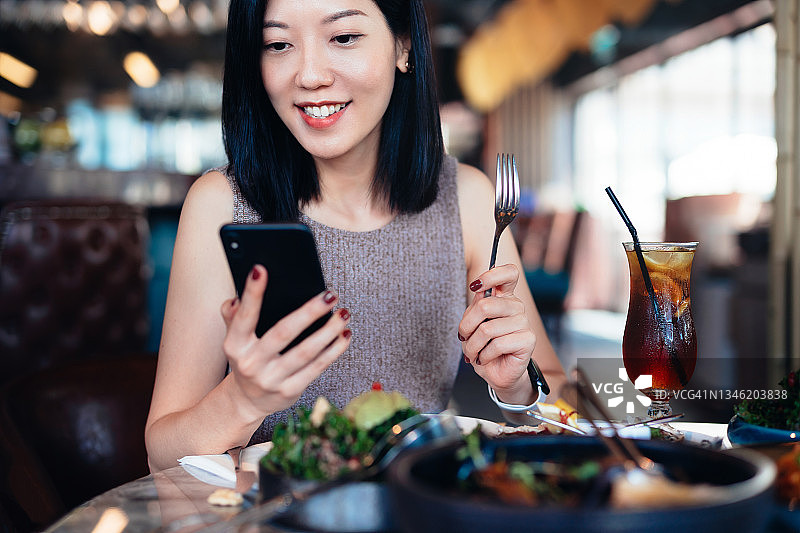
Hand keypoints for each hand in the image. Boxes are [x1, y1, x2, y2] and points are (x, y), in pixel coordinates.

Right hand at [219, 264, 350, 420]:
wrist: (248, 401)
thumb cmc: (247, 359)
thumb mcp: (234, 339)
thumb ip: (233, 316)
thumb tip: (236, 298)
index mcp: (235, 345)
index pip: (244, 316)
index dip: (252, 293)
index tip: (261, 269)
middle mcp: (251, 364)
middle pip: (283, 333)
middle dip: (310, 312)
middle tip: (330, 295)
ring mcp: (272, 379)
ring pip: (306, 352)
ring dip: (329, 330)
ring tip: (343, 313)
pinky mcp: (291, 390)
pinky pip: (317, 367)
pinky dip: (334, 350)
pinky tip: (344, 334)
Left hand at [458, 264, 535, 393]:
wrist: (495, 373)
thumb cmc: (483, 347)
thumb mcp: (472, 324)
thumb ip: (476, 306)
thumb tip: (480, 290)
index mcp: (504, 297)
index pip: (509, 273)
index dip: (491, 275)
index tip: (475, 286)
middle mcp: (516, 306)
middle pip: (486, 305)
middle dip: (467, 326)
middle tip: (464, 337)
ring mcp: (524, 322)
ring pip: (487, 328)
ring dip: (473, 345)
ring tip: (473, 352)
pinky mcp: (528, 340)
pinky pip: (497, 344)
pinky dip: (484, 355)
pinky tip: (485, 358)